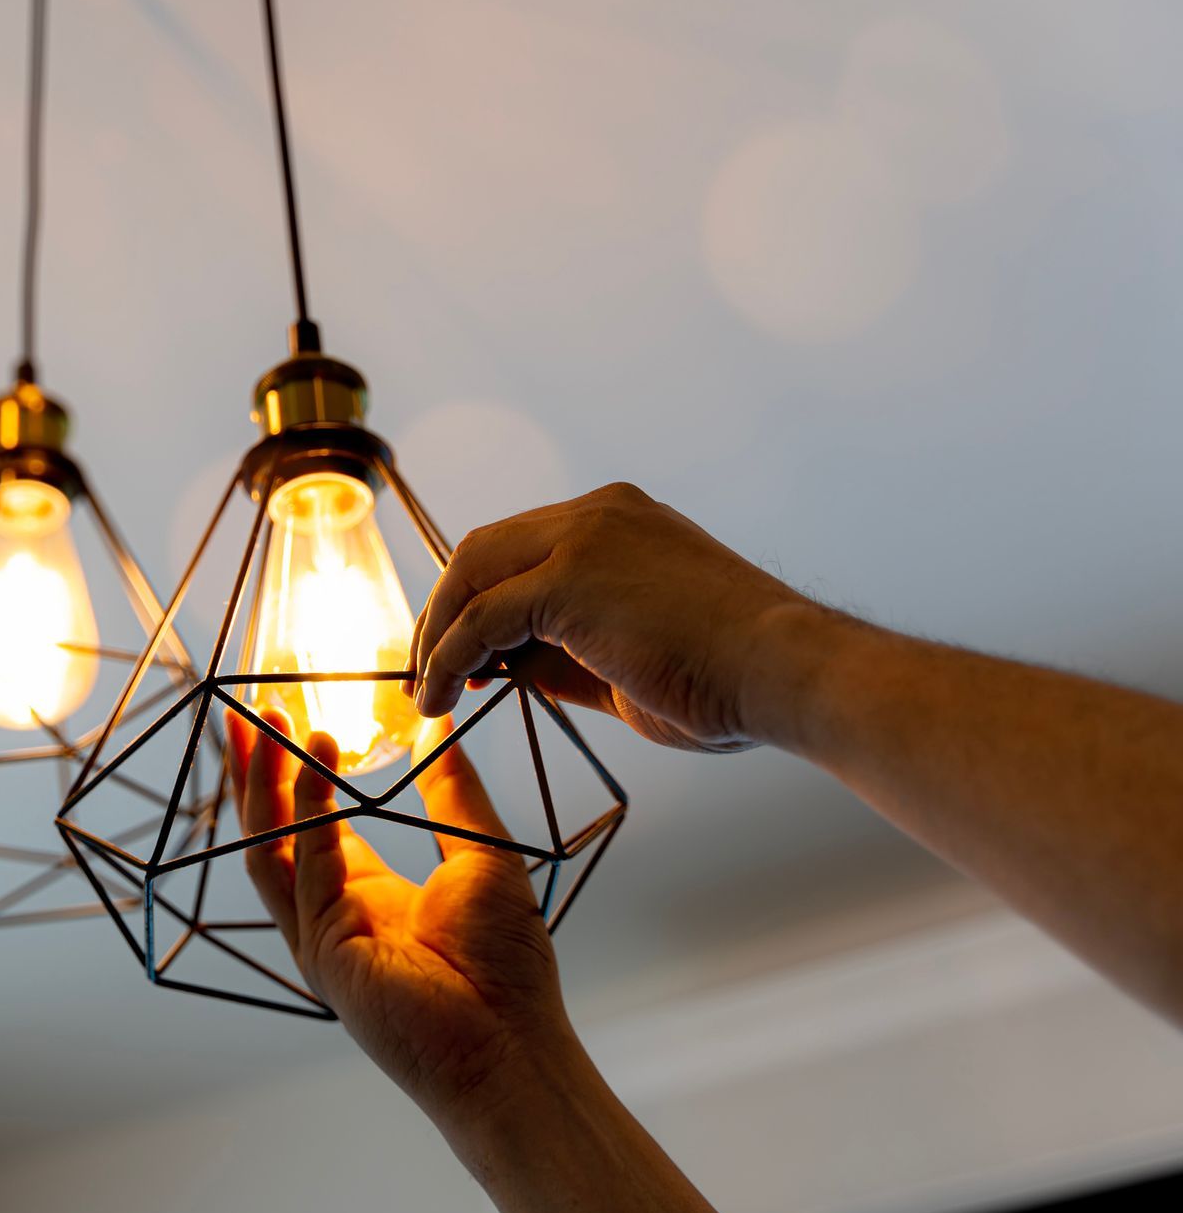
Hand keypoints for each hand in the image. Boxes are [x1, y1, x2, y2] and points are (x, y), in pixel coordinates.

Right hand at [227, 708, 572, 1133]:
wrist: (513, 1043)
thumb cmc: (507, 967)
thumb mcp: (482, 853)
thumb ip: (452, 791)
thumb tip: (440, 728)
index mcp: (367, 895)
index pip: (313, 824)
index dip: (296, 772)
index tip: (289, 720)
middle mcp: (334, 914)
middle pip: (275, 832)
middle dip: (258, 771)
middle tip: (249, 712)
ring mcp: (322, 936)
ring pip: (271, 848)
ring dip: (263, 785)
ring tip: (265, 726)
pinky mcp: (325, 953)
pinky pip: (306, 871)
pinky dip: (309, 815)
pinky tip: (318, 767)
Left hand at [411, 482, 824, 751]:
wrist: (787, 673)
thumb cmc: (729, 680)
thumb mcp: (627, 659)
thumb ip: (562, 653)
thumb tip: (500, 667)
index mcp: (619, 523)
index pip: (521, 548)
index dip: (478, 600)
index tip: (461, 655)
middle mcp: (598, 515)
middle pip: (484, 550)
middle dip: (444, 610)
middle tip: (425, 671)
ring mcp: (584, 537)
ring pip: (472, 574)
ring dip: (437, 635)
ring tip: (425, 691)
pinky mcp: (570, 577)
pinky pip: (482, 618)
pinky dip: (448, 657)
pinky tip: (441, 697)